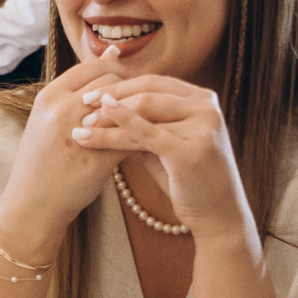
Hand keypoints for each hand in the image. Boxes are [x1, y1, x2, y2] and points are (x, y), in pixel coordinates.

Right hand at [0, 52, 127, 251]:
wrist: (33, 204)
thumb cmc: (44, 160)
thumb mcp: (48, 117)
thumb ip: (78, 89)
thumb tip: (114, 51)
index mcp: (49, 97)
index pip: (92, 66)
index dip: (115, 70)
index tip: (125, 81)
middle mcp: (60, 110)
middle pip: (110, 81)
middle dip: (130, 87)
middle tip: (138, 100)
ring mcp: (78, 134)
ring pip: (122, 107)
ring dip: (140, 110)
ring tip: (147, 116)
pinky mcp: (97, 160)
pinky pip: (131, 138)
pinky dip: (144, 136)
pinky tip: (152, 139)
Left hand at [70, 74, 259, 254]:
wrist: (217, 215)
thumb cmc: (187, 180)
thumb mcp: (165, 143)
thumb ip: (144, 124)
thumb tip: (104, 107)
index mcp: (202, 98)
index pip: (153, 82)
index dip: (119, 85)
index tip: (88, 93)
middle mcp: (206, 106)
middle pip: (148, 90)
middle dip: (110, 95)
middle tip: (79, 104)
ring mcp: (203, 126)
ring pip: (144, 110)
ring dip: (108, 116)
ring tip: (80, 124)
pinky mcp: (191, 150)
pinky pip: (145, 135)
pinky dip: (116, 131)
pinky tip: (92, 132)